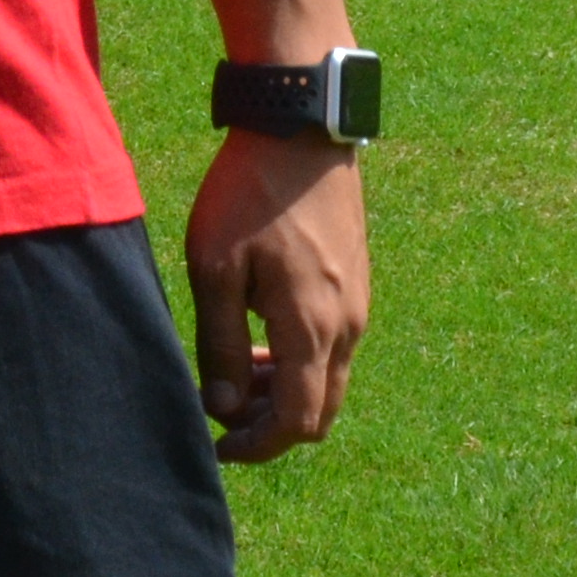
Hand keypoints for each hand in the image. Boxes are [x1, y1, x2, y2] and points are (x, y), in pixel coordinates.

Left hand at [185, 126, 367, 463]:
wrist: (300, 129)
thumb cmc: (250, 195)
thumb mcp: (217, 269)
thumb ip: (222, 344)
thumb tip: (224, 407)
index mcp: (315, 328)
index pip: (298, 423)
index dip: (258, 447)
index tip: (218, 445)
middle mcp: (349, 325)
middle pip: (320, 411)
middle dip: (272, 425)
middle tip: (223, 411)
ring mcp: (359, 304)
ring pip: (329, 378)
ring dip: (286, 391)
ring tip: (236, 370)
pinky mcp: (357, 282)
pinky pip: (335, 346)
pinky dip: (301, 360)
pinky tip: (261, 334)